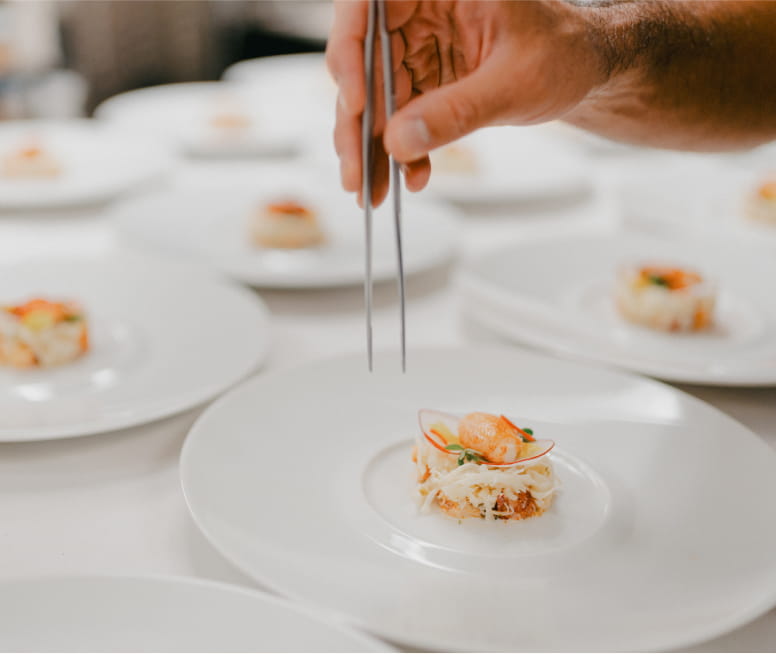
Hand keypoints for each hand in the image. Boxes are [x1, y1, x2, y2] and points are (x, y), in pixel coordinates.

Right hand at [326, 0, 604, 204]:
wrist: (586, 69)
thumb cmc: (565, 52)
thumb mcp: (515, 82)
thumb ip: (457, 111)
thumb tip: (397, 143)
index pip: (368, 5)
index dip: (349, 52)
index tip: (356, 104)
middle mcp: (421, 11)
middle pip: (362, 62)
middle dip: (355, 123)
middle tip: (356, 171)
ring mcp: (420, 47)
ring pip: (374, 96)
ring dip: (371, 147)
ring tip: (371, 190)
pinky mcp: (425, 80)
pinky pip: (399, 116)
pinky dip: (401, 150)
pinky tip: (411, 177)